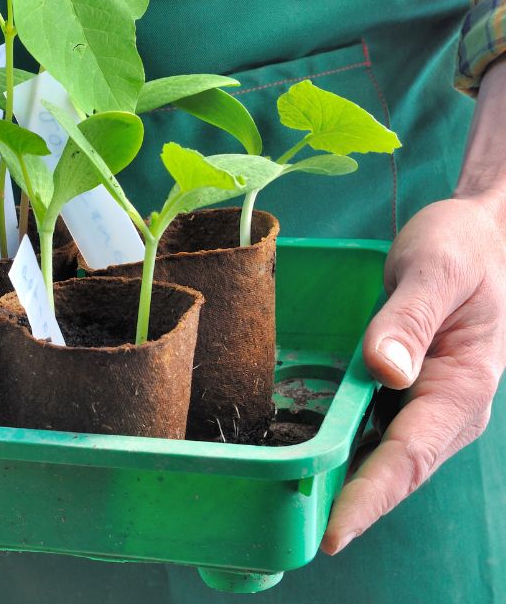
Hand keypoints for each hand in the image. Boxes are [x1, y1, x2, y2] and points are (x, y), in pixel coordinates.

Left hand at [321, 193, 505, 553]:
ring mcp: (423, 402)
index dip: (370, 498)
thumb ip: (409, 318)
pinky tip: (299, 453)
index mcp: (462, 389)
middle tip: (297, 536)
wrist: (479, 231)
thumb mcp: (436, 270)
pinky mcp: (402, 389)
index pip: (410, 456)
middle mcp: (444, 408)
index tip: (333, 532)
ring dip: (341, 482)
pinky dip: (340, 445)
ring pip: (379, 454)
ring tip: (288, 508)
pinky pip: (370, 426)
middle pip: (392, 469)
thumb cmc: (462, 247)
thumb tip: (385, 369)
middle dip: (349, 505)